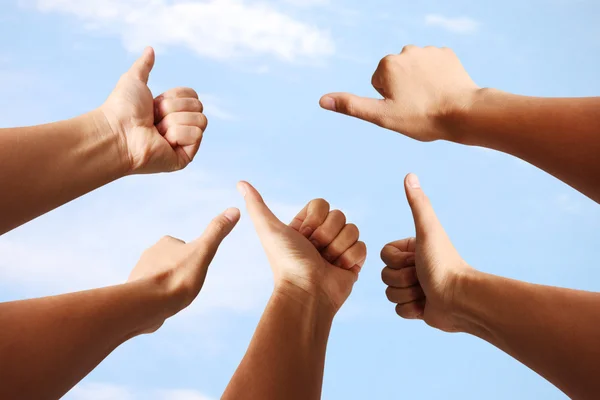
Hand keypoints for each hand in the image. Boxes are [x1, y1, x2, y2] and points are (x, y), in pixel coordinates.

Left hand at [100, 47, 207, 173]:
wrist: (117, 132)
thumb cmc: (121, 109)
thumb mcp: (133, 80)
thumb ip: (143, 66)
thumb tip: (150, 49)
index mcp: (171, 111)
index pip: (192, 95)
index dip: (175, 96)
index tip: (154, 104)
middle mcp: (179, 127)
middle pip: (198, 106)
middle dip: (174, 108)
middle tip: (154, 118)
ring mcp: (183, 144)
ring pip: (200, 120)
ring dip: (174, 121)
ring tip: (156, 131)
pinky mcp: (185, 157)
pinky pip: (197, 135)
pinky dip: (178, 134)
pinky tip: (163, 141)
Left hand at [127, 208, 239, 332]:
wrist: (149, 304)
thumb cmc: (179, 277)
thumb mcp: (204, 252)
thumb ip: (217, 231)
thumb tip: (235, 209)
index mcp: (166, 242)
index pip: (184, 247)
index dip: (193, 260)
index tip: (195, 271)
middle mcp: (150, 253)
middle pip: (171, 262)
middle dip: (179, 272)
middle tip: (186, 286)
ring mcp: (140, 272)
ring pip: (159, 277)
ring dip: (166, 285)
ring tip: (173, 298)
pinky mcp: (134, 290)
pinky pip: (148, 292)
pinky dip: (154, 298)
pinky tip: (160, 306)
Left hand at [238, 181, 366, 312]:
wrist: (306, 293)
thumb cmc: (286, 262)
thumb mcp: (269, 229)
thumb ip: (256, 204)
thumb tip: (240, 183)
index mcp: (306, 226)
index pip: (323, 204)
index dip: (315, 220)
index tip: (302, 236)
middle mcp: (323, 235)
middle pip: (339, 215)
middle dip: (326, 235)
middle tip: (314, 251)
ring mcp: (340, 248)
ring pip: (352, 229)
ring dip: (337, 247)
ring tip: (325, 262)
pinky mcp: (354, 261)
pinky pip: (362, 246)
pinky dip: (350, 258)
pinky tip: (338, 269)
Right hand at [320, 46, 479, 141]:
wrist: (463, 113)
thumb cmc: (421, 118)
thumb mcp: (382, 116)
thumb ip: (351, 106)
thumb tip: (322, 100)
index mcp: (387, 64)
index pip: (378, 84)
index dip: (389, 100)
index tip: (404, 108)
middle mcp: (406, 50)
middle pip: (395, 74)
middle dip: (402, 89)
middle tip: (418, 106)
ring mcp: (428, 51)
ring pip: (414, 70)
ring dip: (419, 83)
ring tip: (431, 100)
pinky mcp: (447, 54)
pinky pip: (433, 66)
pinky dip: (436, 78)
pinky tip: (443, 91)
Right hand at [381, 174, 473, 331]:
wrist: (460, 300)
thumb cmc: (444, 263)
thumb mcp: (428, 231)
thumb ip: (418, 204)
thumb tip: (410, 175)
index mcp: (412, 248)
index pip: (383, 255)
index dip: (396, 261)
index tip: (417, 259)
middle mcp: (412, 266)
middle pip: (384, 275)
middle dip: (402, 279)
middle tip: (423, 277)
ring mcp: (413, 287)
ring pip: (389, 293)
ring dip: (407, 295)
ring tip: (427, 292)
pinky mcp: (416, 308)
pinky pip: (398, 310)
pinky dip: (412, 310)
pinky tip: (427, 306)